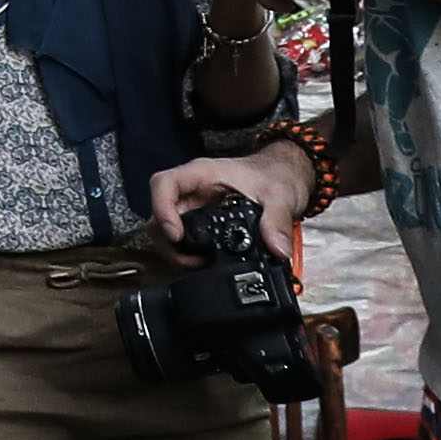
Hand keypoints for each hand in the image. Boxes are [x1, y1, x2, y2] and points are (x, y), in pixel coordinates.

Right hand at [142, 140, 318, 258]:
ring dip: (176, 251)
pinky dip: (188, 254)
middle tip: (191, 259)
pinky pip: (183, 239)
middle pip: (159, 213)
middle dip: (168, 241)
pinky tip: (205, 263)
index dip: (161, 209)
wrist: (282, 178)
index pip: (164, 184)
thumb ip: (277, 221)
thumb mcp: (279, 195)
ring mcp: (194, 207)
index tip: (175, 234)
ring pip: (166, 229)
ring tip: (199, 264)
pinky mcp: (201, 223)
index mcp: (202, 175)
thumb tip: (277, 249)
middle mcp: (192, 191)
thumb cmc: (273, 175)